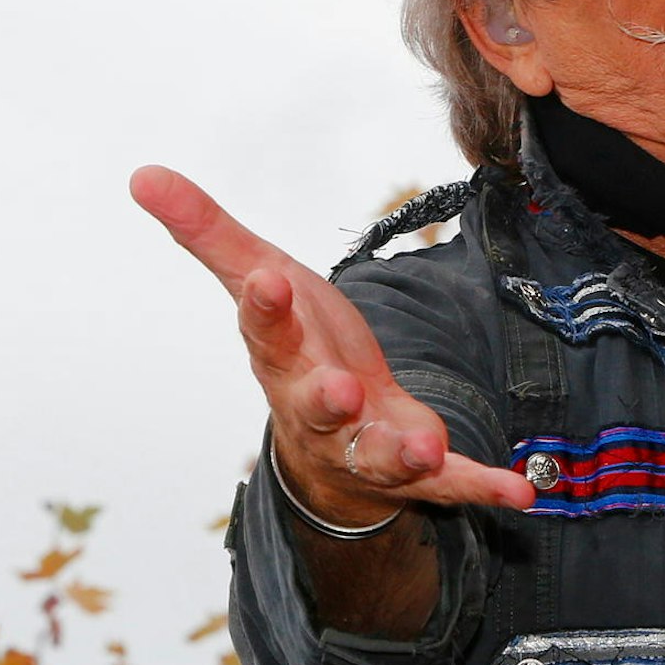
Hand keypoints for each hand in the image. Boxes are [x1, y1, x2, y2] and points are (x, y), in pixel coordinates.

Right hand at [129, 166, 535, 519]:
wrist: (330, 439)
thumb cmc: (298, 348)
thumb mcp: (260, 281)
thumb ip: (210, 233)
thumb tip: (143, 174)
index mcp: (282, 357)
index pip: (267, 330)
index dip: (265, 309)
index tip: (267, 279)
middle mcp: (319, 409)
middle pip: (317, 404)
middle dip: (325, 397)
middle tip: (338, 386)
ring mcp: (367, 445)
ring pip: (380, 454)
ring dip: (402, 451)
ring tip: (426, 446)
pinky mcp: (418, 471)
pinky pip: (452, 484)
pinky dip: (483, 487)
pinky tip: (521, 490)